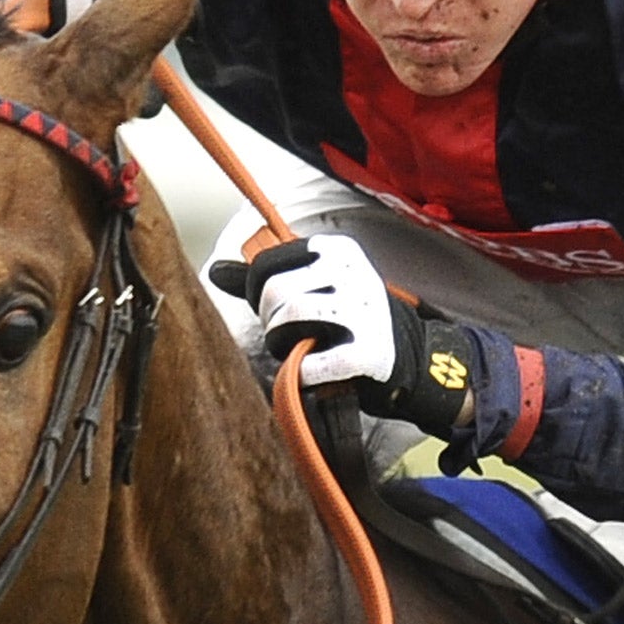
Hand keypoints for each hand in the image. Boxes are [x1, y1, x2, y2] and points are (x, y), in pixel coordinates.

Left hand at [208, 234, 473, 435]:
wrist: (408, 355)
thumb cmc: (349, 317)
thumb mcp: (318, 284)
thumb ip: (268, 277)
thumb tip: (215, 270)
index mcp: (338, 250)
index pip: (269, 262)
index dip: (254, 290)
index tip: (267, 307)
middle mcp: (354, 275)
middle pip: (276, 291)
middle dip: (266, 318)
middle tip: (279, 334)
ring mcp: (364, 314)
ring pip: (290, 318)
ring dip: (277, 342)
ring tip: (288, 351)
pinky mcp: (368, 354)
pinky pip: (314, 363)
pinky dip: (300, 373)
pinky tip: (305, 372)